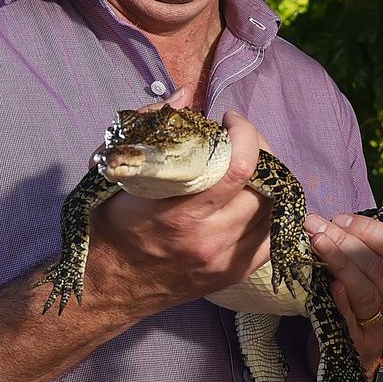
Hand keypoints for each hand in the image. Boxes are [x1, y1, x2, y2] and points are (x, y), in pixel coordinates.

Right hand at [87, 103, 272, 316]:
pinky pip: (273, 234)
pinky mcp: (234, 273)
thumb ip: (151, 128)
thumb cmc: (111, 223)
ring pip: (274, 207)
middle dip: (258, 149)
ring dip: (267, 177)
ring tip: (247, 163)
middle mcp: (209, 239)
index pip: (238, 166)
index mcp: (180, 213)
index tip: (229, 120)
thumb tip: (184, 97)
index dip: (245, 133)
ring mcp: (226, 260)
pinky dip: (270, 208)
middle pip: (264, 184)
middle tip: (239, 138)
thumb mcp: (119, 171)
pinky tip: (253, 194)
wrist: (108, 284)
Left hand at [304, 212, 382, 370]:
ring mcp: (382, 326)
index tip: (339, 218)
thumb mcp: (363, 275)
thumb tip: (325, 222)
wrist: (346, 346)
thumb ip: (355, 251)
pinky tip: (330, 285)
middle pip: (376, 267)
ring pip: (365, 291)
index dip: (369, 229)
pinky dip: (341, 300)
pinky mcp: (361, 343)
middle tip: (315, 226)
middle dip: (343, 240)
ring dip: (339, 262)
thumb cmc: (353, 301)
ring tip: (316, 243)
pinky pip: (351, 320)